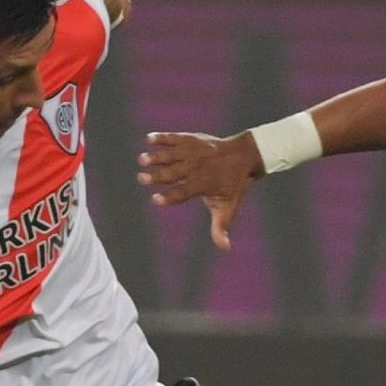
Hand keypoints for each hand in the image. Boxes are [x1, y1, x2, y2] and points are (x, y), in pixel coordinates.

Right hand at [138, 132, 262, 249]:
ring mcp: (193, 152)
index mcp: (202, 185)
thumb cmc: (231, 184)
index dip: (169, 197)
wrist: (243, 155)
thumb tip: (225, 248)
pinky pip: (175, 138)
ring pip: (171, 154)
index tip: (155, 199)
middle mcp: (196, 168)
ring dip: (156, 156)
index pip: (183, 192)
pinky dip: (162, 137)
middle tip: (141, 178)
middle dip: (157, 176)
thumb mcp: (227, 206)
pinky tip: (149, 138)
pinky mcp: (191, 139)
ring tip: (142, 160)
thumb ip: (221, 227)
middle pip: (173, 173)